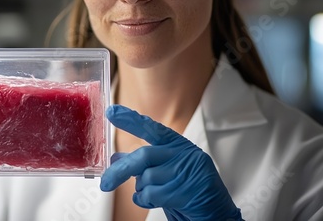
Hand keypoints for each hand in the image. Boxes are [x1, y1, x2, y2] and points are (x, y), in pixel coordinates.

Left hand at [100, 105, 242, 220]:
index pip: (152, 128)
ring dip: (141, 189)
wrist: (216, 215)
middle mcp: (185, 154)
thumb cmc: (189, 192)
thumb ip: (144, 163)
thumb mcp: (165, 172)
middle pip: (144, 156)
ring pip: (147, 177)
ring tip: (149, 194)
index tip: (112, 112)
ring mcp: (187, 172)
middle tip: (105, 183)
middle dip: (121, 170)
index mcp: (179, 146)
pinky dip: (145, 200)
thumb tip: (116, 158)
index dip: (131, 120)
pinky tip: (153, 201)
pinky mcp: (185, 191)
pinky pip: (152, 194)